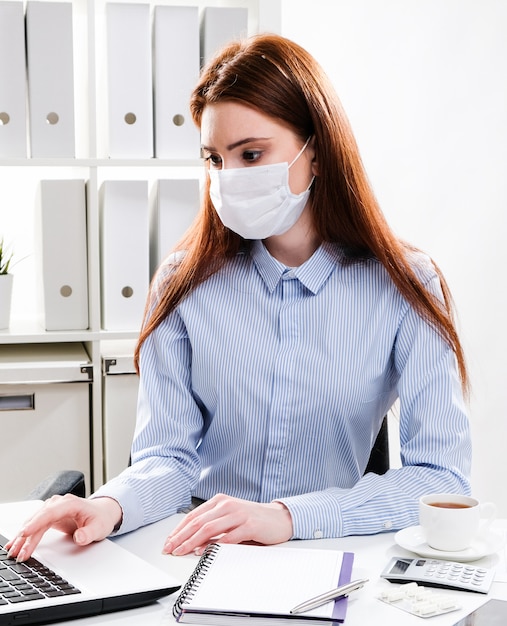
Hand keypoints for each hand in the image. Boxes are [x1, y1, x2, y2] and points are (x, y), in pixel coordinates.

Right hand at [5, 494, 122, 561]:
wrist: (102, 513)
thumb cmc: (100, 518)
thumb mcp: (99, 528)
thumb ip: (89, 533)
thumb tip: (79, 537)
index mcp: (70, 504)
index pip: (50, 512)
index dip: (36, 523)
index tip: (25, 533)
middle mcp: (59, 504)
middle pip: (38, 519)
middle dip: (26, 536)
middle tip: (18, 553)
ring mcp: (53, 509)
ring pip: (33, 523)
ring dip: (22, 537)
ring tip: (13, 552)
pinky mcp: (49, 516)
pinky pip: (34, 525)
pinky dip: (25, 535)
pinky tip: (15, 543)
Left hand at [163, 494, 292, 555]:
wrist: (278, 518)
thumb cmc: (252, 519)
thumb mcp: (229, 517)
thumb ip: (212, 525)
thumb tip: (190, 540)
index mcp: (219, 500)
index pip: (193, 515)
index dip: (179, 529)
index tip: (169, 542)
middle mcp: (227, 504)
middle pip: (198, 522)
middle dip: (181, 537)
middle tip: (170, 549)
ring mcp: (238, 514)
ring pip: (209, 528)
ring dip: (193, 541)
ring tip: (182, 551)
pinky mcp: (249, 525)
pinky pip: (229, 536)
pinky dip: (214, 545)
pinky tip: (205, 551)